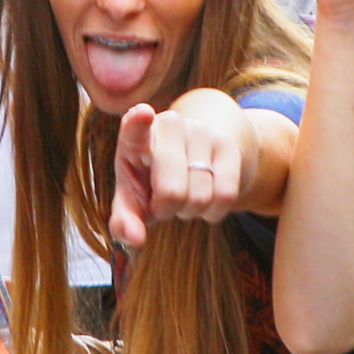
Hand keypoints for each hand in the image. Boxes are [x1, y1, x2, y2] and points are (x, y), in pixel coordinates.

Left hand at [109, 88, 252, 247]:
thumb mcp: (132, 196)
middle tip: (163, 202)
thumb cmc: (152, 178)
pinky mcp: (228, 145)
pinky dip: (213, 212)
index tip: (142, 113)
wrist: (194, 153)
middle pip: (172, 193)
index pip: (134, 129)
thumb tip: (134, 239)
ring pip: (200, 198)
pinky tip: (205, 200)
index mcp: (135, 137)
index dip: (137, 123)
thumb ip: (125, 220)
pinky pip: (225, 196)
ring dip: (190, 211)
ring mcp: (201, 132)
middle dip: (167, 210)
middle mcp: (169, 126)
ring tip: (184, 195)